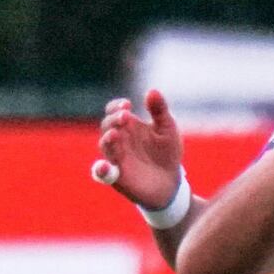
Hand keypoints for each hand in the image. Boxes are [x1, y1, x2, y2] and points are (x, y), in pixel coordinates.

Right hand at [94, 89, 184, 209]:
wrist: (172, 182)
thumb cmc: (167, 153)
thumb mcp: (167, 129)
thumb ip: (159, 111)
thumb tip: (153, 90)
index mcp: (129, 126)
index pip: (114, 111)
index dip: (116, 106)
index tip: (127, 105)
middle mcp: (119, 140)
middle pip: (107, 125)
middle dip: (113, 120)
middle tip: (125, 117)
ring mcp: (116, 157)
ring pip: (105, 146)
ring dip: (108, 139)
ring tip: (116, 134)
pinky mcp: (117, 176)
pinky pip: (102, 173)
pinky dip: (101, 169)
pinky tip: (105, 166)